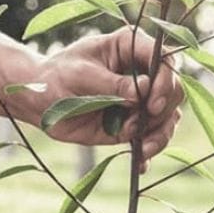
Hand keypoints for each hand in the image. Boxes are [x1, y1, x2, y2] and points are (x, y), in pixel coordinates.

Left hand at [21, 28, 182, 169]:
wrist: (40, 102)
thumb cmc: (56, 76)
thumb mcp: (81, 75)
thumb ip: (112, 84)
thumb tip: (142, 92)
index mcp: (131, 48)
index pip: (164, 60)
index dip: (165, 81)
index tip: (151, 103)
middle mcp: (142, 72)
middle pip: (174, 90)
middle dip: (164, 109)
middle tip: (145, 121)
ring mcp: (140, 100)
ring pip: (169, 116)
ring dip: (161, 134)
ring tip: (144, 148)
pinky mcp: (134, 123)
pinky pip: (152, 137)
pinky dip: (149, 151)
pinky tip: (141, 164)